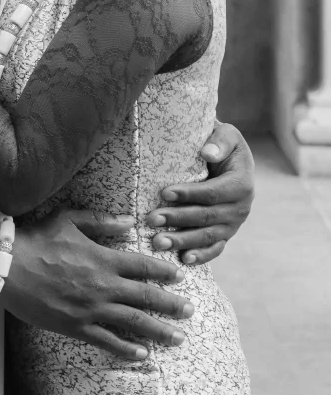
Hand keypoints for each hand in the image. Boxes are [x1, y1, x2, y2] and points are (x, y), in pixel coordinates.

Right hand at [4, 206, 192, 360]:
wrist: (8, 267)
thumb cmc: (37, 239)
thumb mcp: (68, 220)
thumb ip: (100, 222)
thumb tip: (128, 221)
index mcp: (103, 259)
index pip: (142, 266)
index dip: (163, 272)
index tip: (180, 277)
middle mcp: (103, 286)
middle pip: (145, 297)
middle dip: (171, 304)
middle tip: (190, 311)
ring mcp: (91, 309)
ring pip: (133, 322)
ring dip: (158, 330)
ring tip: (178, 337)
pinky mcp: (77, 327)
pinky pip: (108, 341)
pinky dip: (127, 349)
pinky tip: (143, 353)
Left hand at [146, 121, 254, 264]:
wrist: (229, 158)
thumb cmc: (222, 143)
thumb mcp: (227, 134)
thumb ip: (220, 141)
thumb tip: (207, 153)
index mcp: (242, 183)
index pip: (212, 192)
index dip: (189, 194)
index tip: (164, 192)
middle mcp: (241, 207)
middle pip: (207, 217)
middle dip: (178, 219)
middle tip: (151, 220)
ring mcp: (234, 224)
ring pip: (208, 236)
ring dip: (182, 241)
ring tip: (158, 242)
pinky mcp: (226, 233)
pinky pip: (216, 248)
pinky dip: (201, 256)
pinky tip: (183, 259)